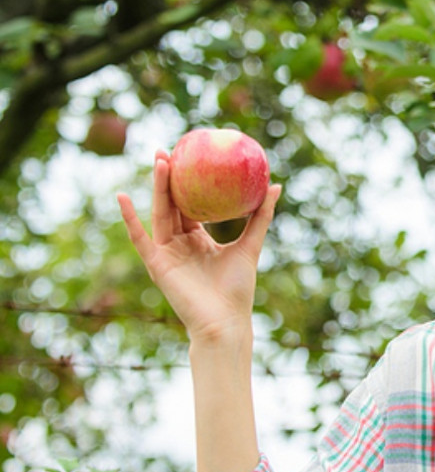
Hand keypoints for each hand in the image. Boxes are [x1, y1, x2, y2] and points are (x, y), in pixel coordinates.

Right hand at [117, 150, 280, 343]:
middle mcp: (180, 243)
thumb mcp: (251, 246)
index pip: (189, 204)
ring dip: (156, 188)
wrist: (226, 321)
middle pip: (171, 204)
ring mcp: (167, 253)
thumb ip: (261, 217)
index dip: (187, 181)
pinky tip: (122, 198)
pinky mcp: (157, 265)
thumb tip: (276, 185)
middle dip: (167, 178)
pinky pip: (140, 238)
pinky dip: (130, 220)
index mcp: (198, 239)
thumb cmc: (238, 288)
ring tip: (158, 161)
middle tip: (167, 149)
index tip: (187, 155)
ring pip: (159, 214)